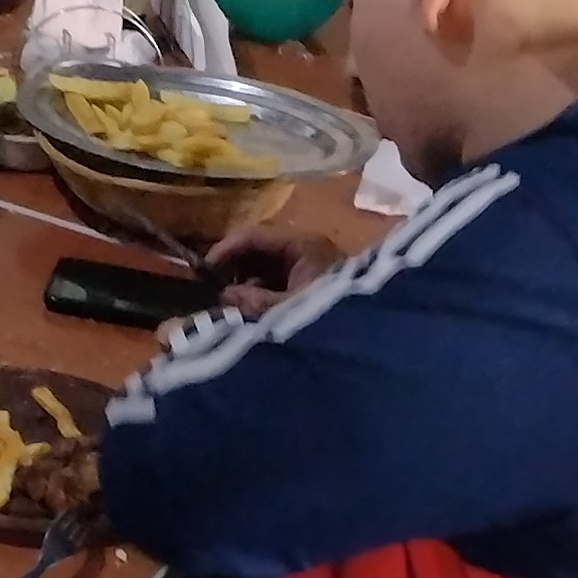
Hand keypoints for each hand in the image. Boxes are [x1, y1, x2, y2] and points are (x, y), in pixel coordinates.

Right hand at [199, 228, 337, 319]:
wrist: (375, 341)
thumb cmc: (331, 316)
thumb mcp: (288, 309)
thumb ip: (254, 302)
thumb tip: (221, 296)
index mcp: (302, 244)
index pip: (252, 235)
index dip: (223, 250)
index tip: (201, 271)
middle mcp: (305, 251)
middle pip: (258, 251)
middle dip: (234, 271)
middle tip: (213, 293)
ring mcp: (309, 269)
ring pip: (266, 270)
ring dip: (246, 286)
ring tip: (229, 307)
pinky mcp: (311, 289)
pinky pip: (277, 285)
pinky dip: (260, 296)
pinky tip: (250, 313)